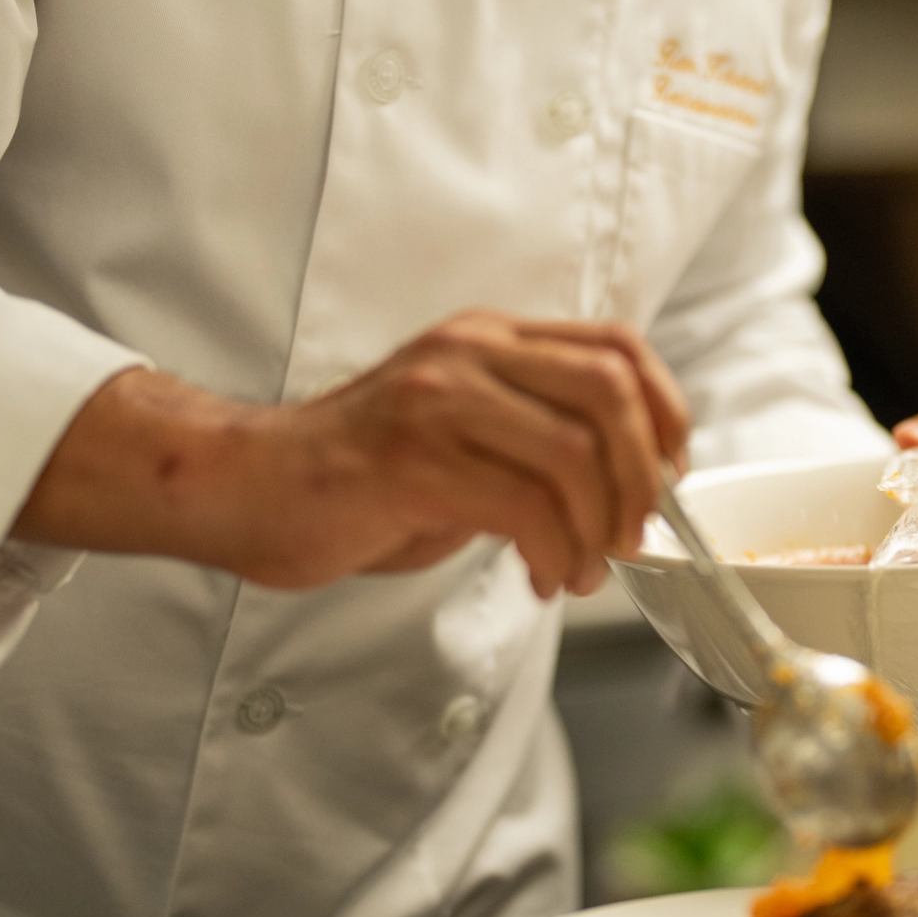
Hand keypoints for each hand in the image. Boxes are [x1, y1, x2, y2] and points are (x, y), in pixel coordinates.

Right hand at [19, 314, 689, 601]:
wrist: (246, 487)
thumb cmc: (356, 477)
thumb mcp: (459, 435)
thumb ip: (530, 438)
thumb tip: (625, 485)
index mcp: (487, 338)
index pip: (615, 348)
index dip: (667, 410)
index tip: (671, 474)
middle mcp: (467, 353)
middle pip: (610, 393)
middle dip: (642, 479)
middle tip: (633, 538)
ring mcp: (438, 401)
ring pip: (573, 456)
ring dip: (597, 531)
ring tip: (581, 572)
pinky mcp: (411, 459)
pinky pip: (522, 507)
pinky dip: (553, 553)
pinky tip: (542, 578)